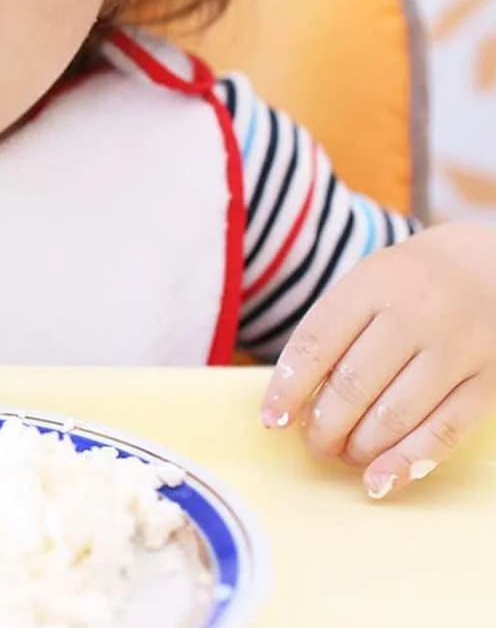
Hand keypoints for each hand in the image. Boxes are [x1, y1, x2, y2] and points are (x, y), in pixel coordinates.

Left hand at [260, 222, 495, 498]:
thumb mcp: (364, 284)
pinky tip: (382, 479)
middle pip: (354, 384)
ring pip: (396, 415)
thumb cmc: (407, 284)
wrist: (487, 266)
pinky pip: (444, 432)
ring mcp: (455, 349)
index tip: (271, 418)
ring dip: (360, 448)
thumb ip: (331, 331)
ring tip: (344, 454)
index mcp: (371, 284)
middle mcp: (415, 315)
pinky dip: (408, 462)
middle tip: (313, 443)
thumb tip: (292, 398)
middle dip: (324, 426)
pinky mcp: (488, 381)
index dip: (289, 387)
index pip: (316, 343)